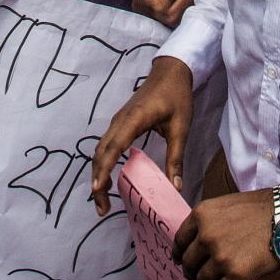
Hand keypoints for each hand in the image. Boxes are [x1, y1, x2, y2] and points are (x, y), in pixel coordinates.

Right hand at [90, 56, 193, 212]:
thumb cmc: (177, 96)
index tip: (98, 189)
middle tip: (101, 208)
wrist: (170, 70)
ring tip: (102, 199)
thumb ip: (176, 158)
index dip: (104, 169)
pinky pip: (105, 145)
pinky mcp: (119, 123)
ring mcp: (117, 121)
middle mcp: (120, 120)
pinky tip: (108, 178)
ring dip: (98, 174)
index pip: (114, 147)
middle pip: (100, 153)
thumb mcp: (181, 128)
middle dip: (97, 181)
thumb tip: (176, 187)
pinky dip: (102, 163)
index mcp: (135, 119)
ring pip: (100, 150)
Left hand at [173, 189, 279, 279]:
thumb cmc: (261, 208)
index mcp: (201, 215)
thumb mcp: (226, 204)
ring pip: (202, 279)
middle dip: (191, 271)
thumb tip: (198, 241)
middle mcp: (206, 236)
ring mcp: (220, 256)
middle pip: (188, 262)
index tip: (180, 260)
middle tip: (196, 276)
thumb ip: (210, 221)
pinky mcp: (235, 274)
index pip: (180, 240)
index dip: (179, 253)